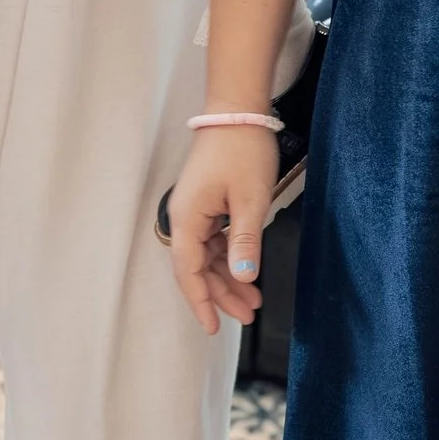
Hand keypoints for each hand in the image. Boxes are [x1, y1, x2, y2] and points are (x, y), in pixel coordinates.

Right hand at [167, 127, 279, 334]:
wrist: (238, 111)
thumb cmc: (242, 150)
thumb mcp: (249, 200)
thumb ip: (244, 243)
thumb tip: (241, 278)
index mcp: (188, 219)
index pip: (188, 272)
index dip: (201, 302)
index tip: (213, 328)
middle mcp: (185, 217)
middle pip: (198, 268)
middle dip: (222, 294)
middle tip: (249, 314)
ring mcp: (195, 210)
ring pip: (207, 257)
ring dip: (228, 278)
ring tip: (253, 299)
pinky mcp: (206, 203)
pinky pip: (213, 241)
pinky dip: (229, 257)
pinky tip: (247, 269)